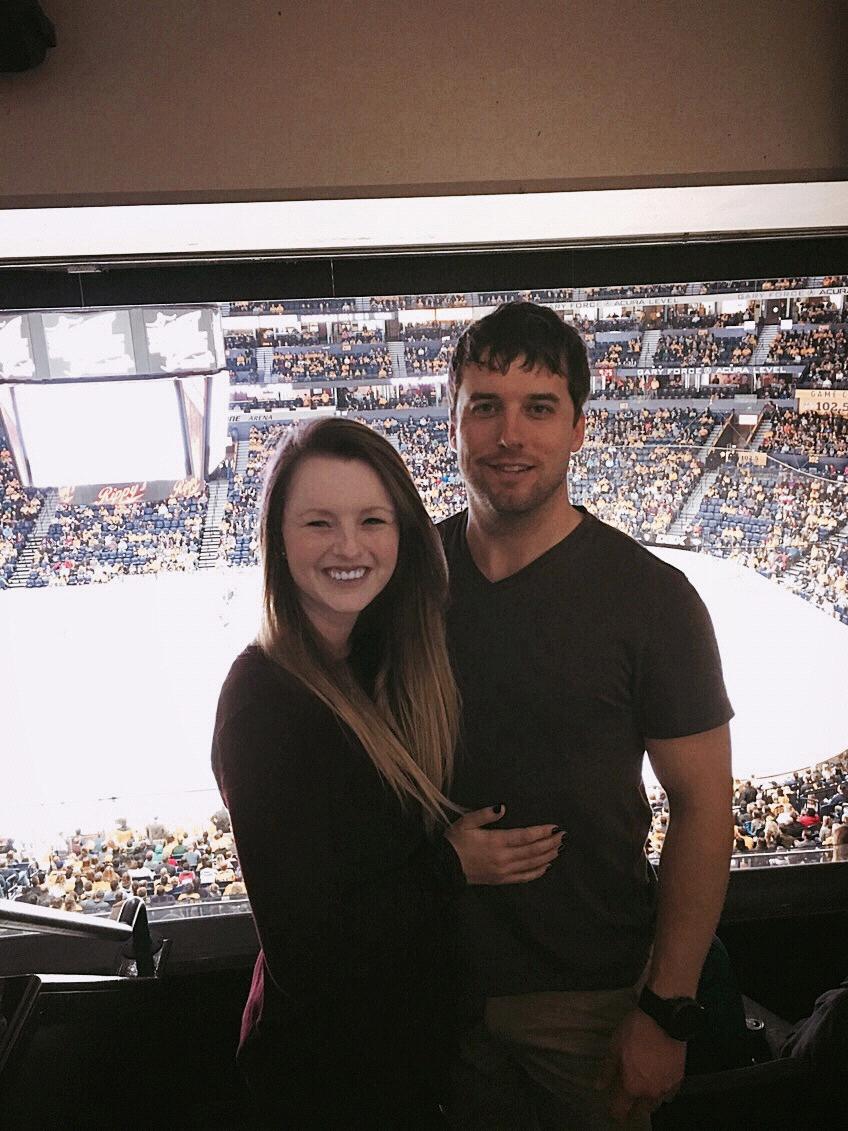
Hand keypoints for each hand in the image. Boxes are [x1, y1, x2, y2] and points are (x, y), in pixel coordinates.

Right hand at [445, 805, 563, 884]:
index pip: (525, 836)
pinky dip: (537, 872)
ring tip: (560, 848)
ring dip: (548, 856)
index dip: (542, 832)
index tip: (555, 827)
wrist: (444, 868)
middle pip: (533, 851)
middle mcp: (503, 858)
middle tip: (564, 836)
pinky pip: (524, 877)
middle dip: (550, 843)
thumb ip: (485, 814)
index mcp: (496, 841)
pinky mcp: (501, 880)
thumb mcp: (465, 822)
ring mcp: (503, 871)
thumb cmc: (454, 842)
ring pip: (531, 864)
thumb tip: (503, 807)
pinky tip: (546, 866)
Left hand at [595, 1008, 685, 1123]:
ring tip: (642, 1096)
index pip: (621, 1109)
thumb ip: (607, 1070)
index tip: (612, 1111)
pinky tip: (659, 1087)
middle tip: (628, 1104)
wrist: (664, 1019)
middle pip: (640, 1111)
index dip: (615, 1112)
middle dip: (633, 1110)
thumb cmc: (634, 1032)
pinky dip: (663, 1094)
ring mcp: (666, 1087)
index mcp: (631, 1086)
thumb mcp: (614, 1047)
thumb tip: (599, 1087)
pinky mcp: (678, 1079)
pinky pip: (670, 1094)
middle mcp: (649, 1093)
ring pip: (656, 1104)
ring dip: (648, 1102)